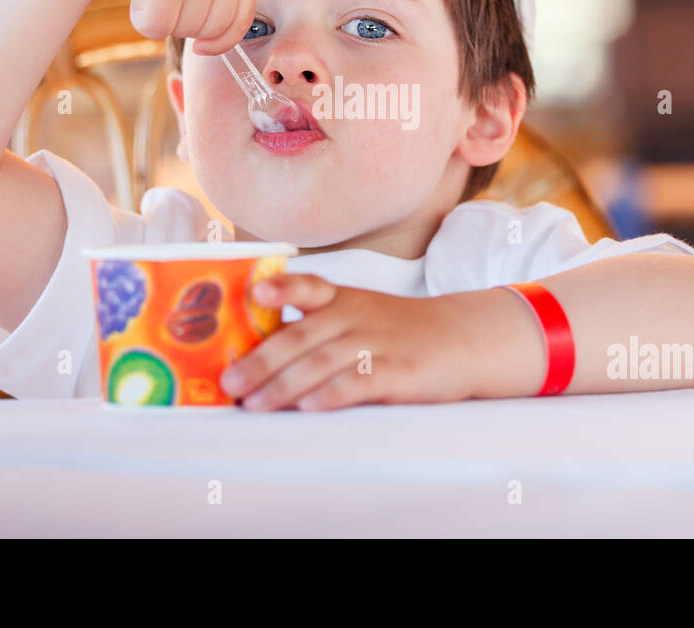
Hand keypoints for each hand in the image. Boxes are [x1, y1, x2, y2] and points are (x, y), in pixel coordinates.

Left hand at [219, 274, 475, 410]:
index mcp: (343, 299)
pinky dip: (331, 393)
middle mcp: (357, 316)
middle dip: (262, 361)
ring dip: (284, 385)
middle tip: (230, 382)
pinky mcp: (399, 371)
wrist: (463, 339)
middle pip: (302, 336)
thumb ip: (317, 325)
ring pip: (323, 362)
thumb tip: (255, 358)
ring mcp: (379, 343)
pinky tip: (309, 407)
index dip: (284, 287)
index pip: (310, 286)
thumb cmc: (399, 331)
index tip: (258, 290)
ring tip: (256, 404)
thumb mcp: (361, 313)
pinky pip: (360, 382)